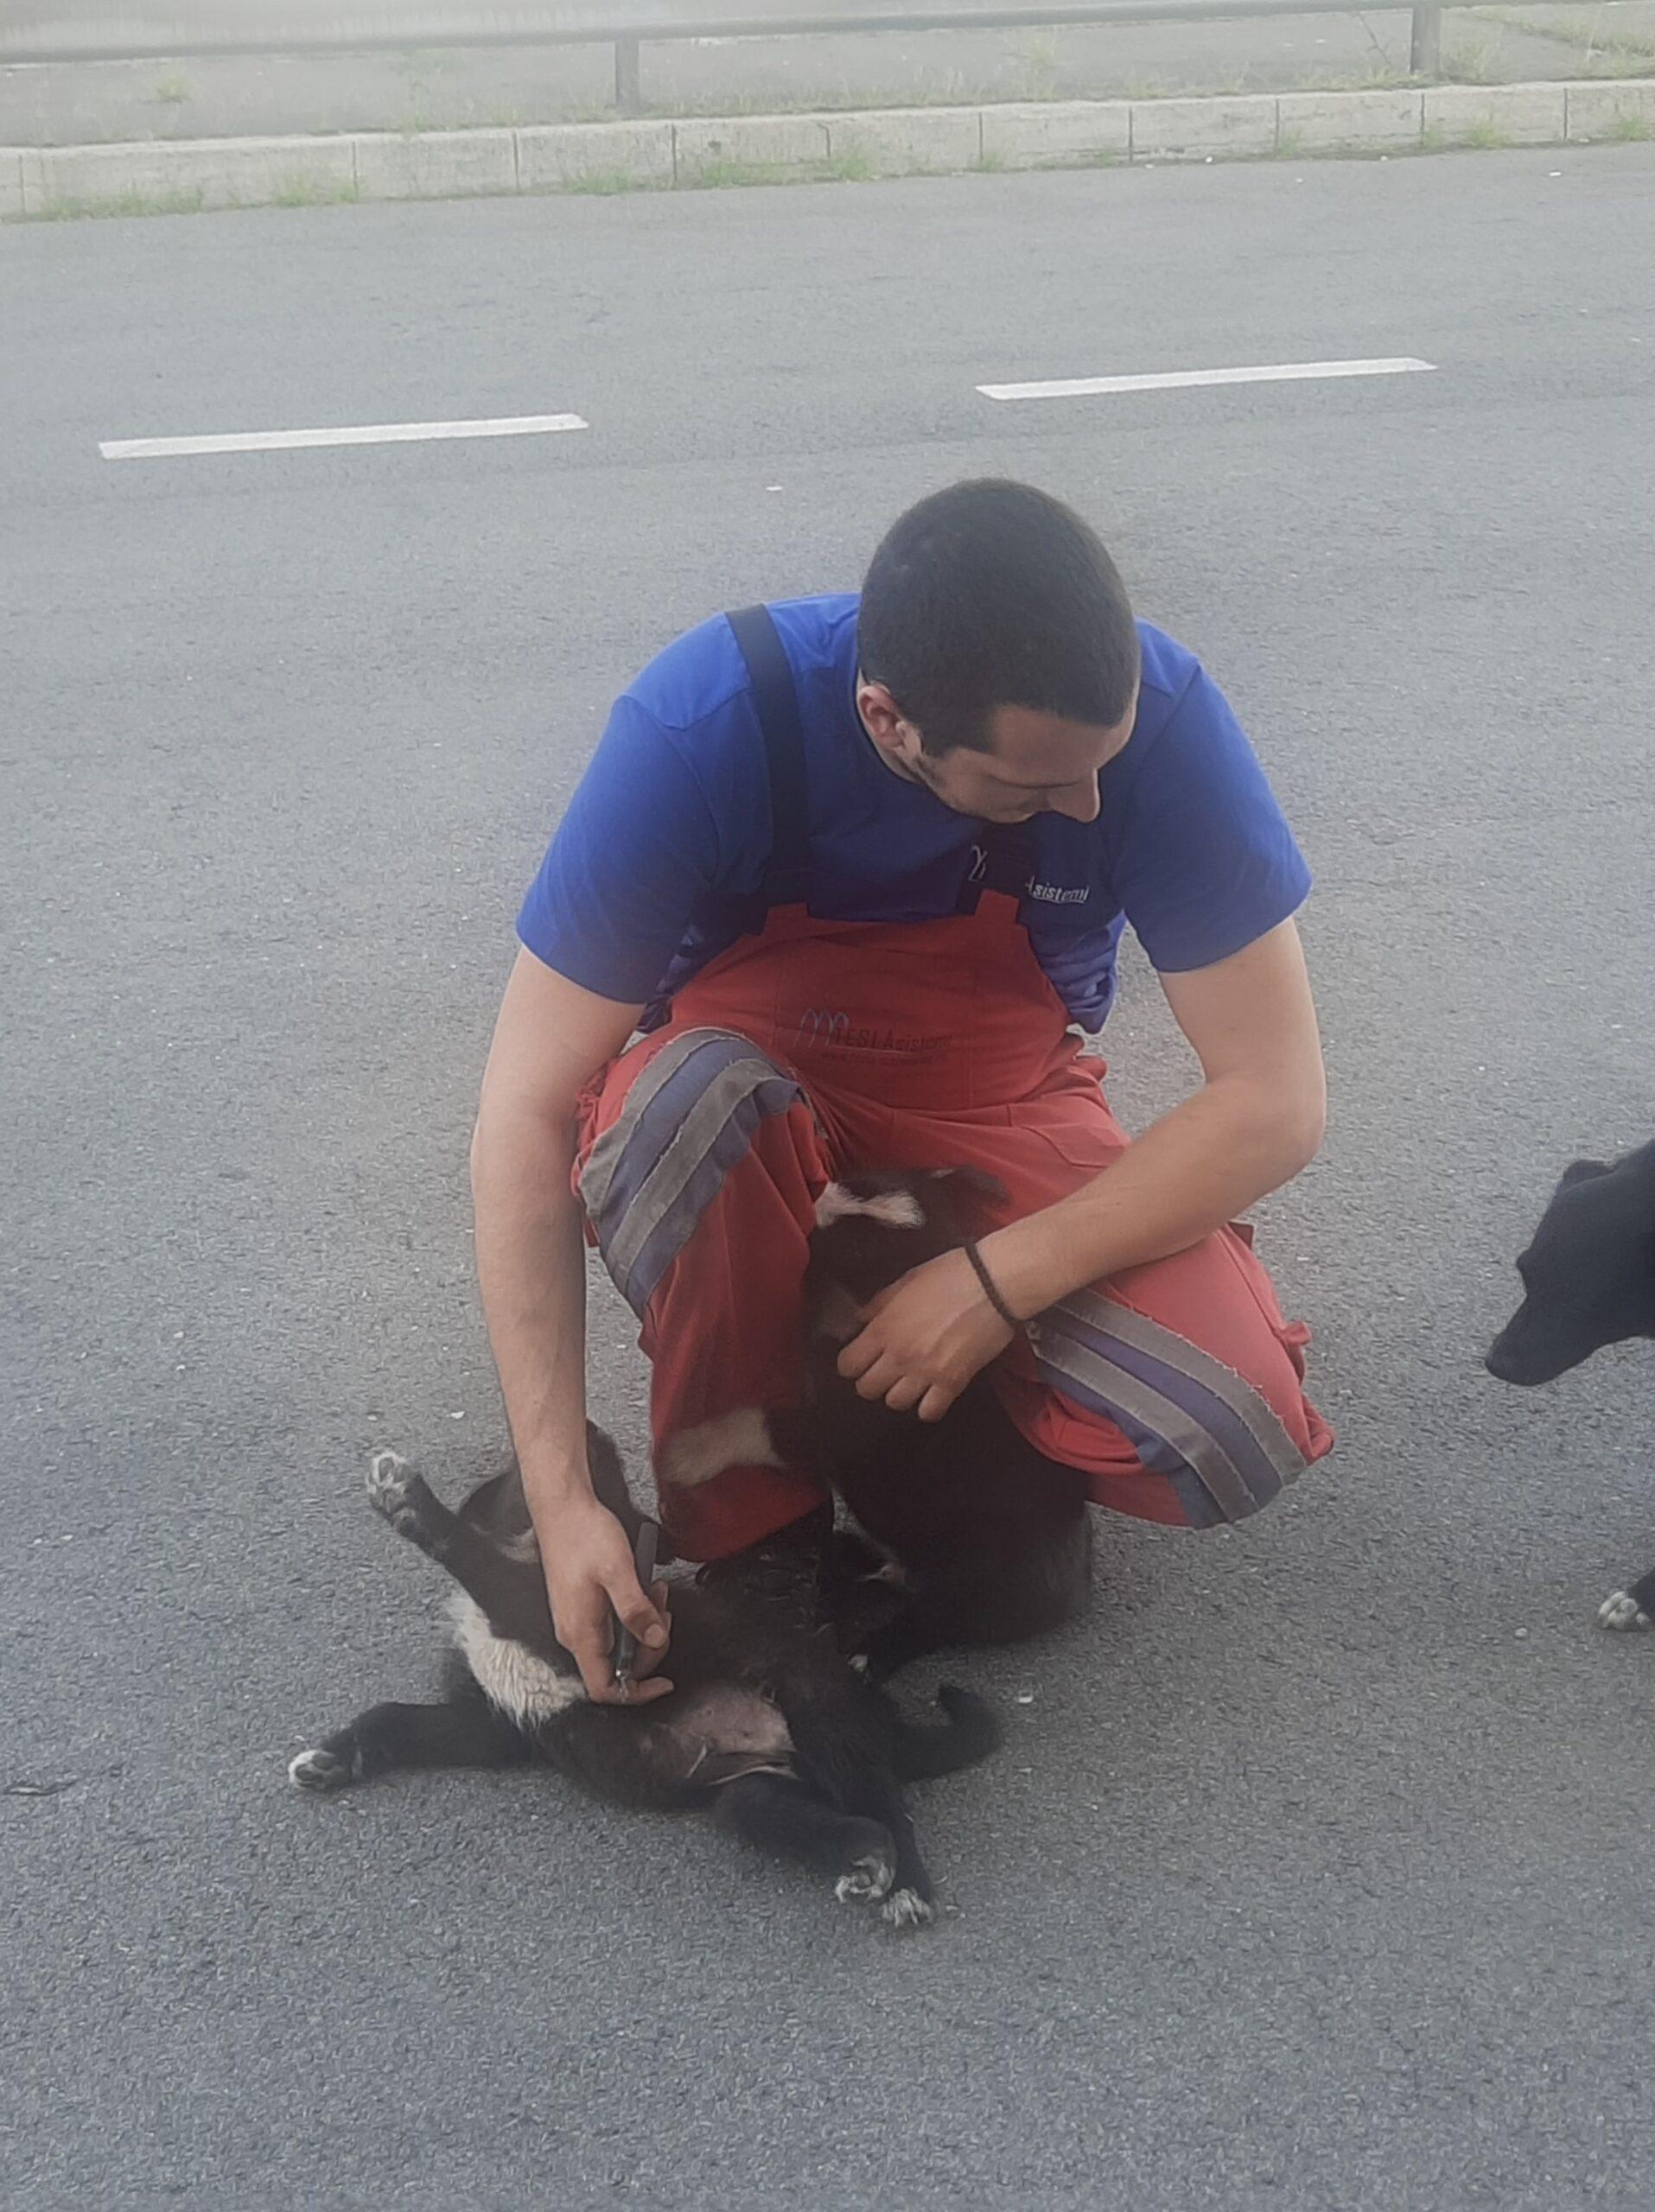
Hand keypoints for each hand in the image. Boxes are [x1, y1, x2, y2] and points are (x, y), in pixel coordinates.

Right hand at [540, 1494, 672, 1704]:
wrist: (562, 1507)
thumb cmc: (583, 1534)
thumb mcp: (618, 1571)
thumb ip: (637, 1610)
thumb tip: (654, 1639)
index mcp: (580, 1633)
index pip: (605, 1689)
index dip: (637, 1693)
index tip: (664, 1682)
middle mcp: (575, 1633)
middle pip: (618, 1666)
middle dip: (649, 1644)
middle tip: (663, 1611)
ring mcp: (577, 1620)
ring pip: (619, 1642)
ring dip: (644, 1622)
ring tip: (655, 1590)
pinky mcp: (582, 1606)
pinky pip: (612, 1624)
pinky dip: (634, 1610)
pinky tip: (643, 1587)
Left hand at [837, 1247, 1014, 1422]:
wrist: (994, 1285)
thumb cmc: (951, 1275)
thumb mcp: (906, 1280)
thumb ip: (879, 1304)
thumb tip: (861, 1320)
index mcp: (884, 1328)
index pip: (848, 1365)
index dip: (850, 1364)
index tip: (858, 1360)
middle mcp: (899, 1355)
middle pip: (867, 1389)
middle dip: (870, 1382)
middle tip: (882, 1372)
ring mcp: (926, 1372)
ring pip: (895, 1403)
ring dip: (898, 1394)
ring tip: (907, 1383)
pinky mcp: (953, 1383)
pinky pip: (930, 1412)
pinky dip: (927, 1407)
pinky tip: (931, 1394)